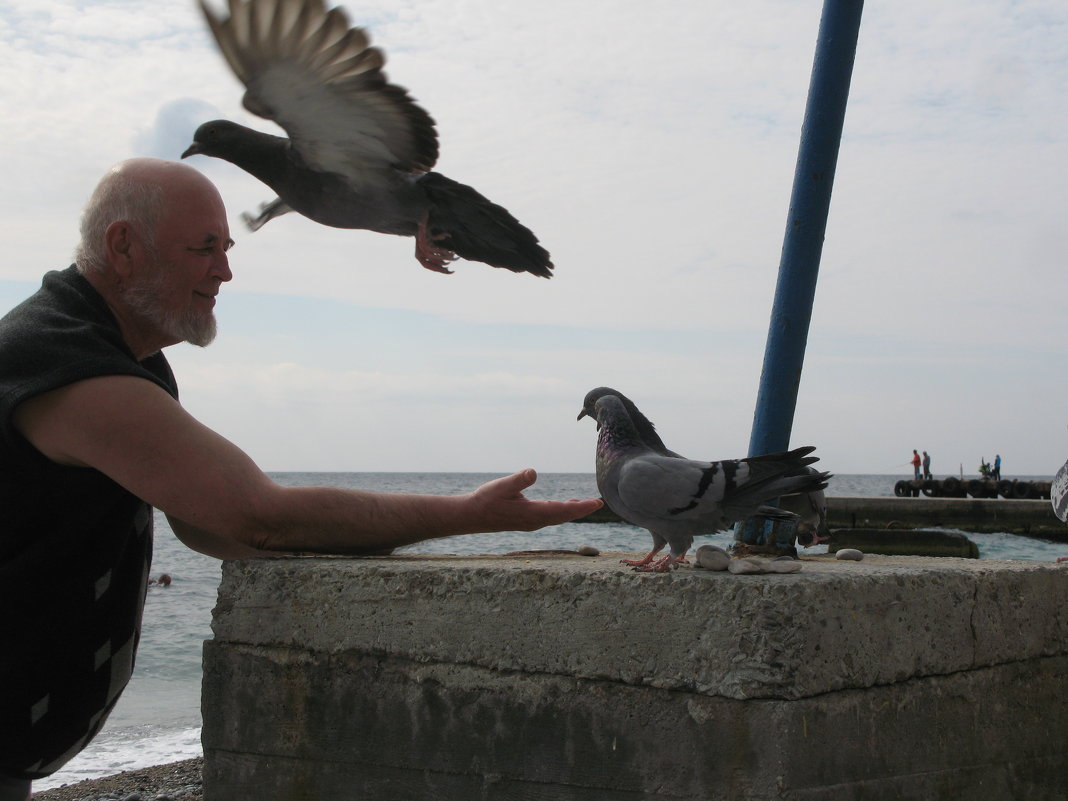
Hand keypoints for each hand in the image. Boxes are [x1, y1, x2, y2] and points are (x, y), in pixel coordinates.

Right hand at [465, 469, 602, 532]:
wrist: (472, 516)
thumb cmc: (485, 500)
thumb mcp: (501, 486)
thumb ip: (518, 480)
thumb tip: (533, 472)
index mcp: (532, 513)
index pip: (563, 511)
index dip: (581, 508)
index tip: (597, 503)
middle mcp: (535, 521)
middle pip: (564, 516)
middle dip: (582, 509)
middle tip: (599, 503)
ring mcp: (531, 522)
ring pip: (557, 517)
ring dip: (572, 511)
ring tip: (587, 504)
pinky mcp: (527, 520)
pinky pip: (550, 517)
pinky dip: (561, 511)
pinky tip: (564, 506)